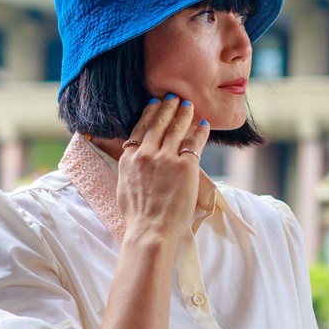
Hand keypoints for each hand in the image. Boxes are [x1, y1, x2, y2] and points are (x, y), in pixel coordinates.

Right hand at [117, 95, 210, 243]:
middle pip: (159, 123)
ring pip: (177, 129)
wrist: (150, 231)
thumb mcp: (124, 187)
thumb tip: (133, 162)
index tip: (155, 104)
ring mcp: (166, 159)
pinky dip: (200, 132)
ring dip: (184, 114)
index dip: (149, 114)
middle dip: (168, 108)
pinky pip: (194, 143)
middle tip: (175, 98)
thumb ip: (129, 169)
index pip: (140, 129)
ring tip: (189, 106)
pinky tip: (204, 125)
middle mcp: (146, 154)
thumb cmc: (137, 217)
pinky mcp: (185, 167)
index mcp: (130, 159)